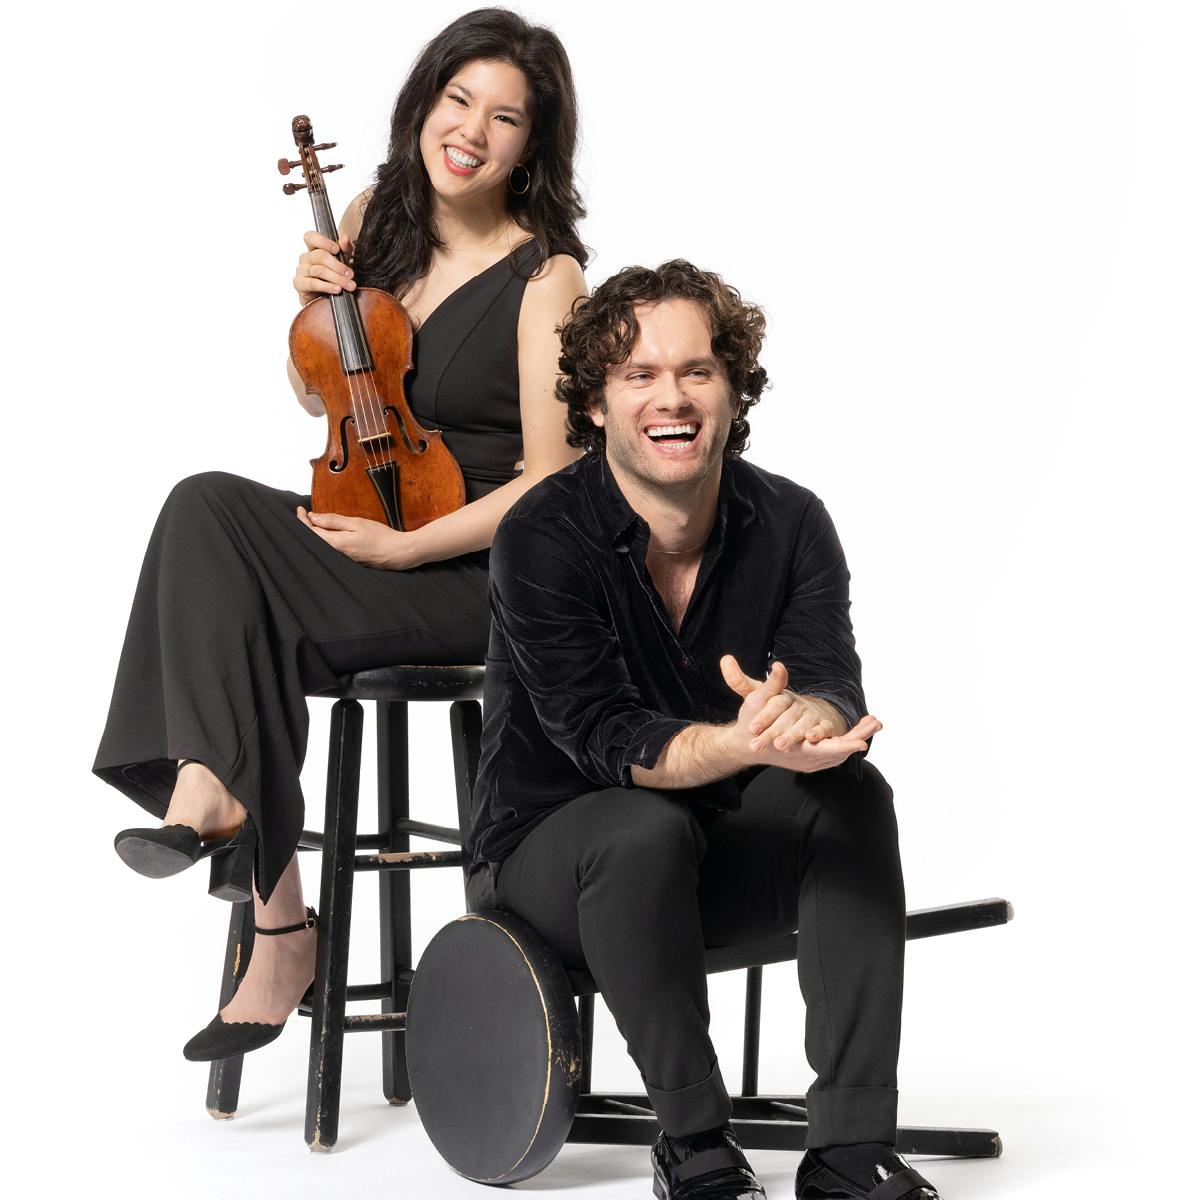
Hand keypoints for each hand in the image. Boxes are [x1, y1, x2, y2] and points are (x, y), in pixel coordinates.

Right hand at [294, 231, 355, 304]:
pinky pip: (312, 283)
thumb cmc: (332, 277)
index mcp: (313, 249)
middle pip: (319, 256)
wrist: (325, 299)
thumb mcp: (342, 262)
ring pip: (318, 270)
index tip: (337, 249)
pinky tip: (337, 289)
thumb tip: (345, 237)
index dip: (323, 241)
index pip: (311, 237)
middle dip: (338, 266)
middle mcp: (305, 258)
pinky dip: (326, 286)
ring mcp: (300, 270)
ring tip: (348, 285)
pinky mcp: (299, 283)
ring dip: (336, 278)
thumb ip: (344, 249)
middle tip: (350, 274)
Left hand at [296, 508, 415, 568]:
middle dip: (306, 526)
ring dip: (315, 533)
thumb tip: (314, 517)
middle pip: (313, 539)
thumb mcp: (356, 523)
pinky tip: (328, 532)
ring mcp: (341, 559)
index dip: (302, 520)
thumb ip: (333, 521)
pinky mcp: (347, 560)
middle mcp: (335, 554)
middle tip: (304, 513)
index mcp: (336, 544)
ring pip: (321, 545)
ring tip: (314, 521)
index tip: (301, 509)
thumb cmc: (380, 537)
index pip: (311, 532)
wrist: (397, 553)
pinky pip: (330, 549)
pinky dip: (325, 539)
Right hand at [719, 654, 881, 772]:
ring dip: (856, 735)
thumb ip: (771, 685)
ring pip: (839, 751)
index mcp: (793, 749)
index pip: (825, 750)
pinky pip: (835, 749)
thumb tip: (779, 666)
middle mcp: (804, 759)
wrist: (746, 744)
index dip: (844, 747)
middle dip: (858, 736)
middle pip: (838, 752)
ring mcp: (810, 760)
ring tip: (874, 721)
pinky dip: (848, 739)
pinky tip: (862, 725)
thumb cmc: (750, 723)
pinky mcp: (812, 758)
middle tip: (876, 723)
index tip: (862, 743)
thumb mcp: (758, 702)